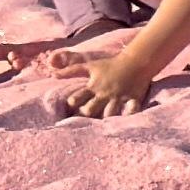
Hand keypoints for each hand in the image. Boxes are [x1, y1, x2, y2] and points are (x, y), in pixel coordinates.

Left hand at [56, 37, 175, 118]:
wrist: (136, 61)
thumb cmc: (111, 64)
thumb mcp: (90, 66)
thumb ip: (70, 71)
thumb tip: (53, 75)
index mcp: (94, 86)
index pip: (77, 98)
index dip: (72, 104)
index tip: (70, 109)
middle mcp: (105, 93)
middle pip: (91, 109)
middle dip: (87, 115)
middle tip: (85, 121)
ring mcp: (119, 97)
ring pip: (110, 113)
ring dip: (106, 119)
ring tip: (102, 128)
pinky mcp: (133, 98)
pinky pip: (132, 110)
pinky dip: (130, 116)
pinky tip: (127, 123)